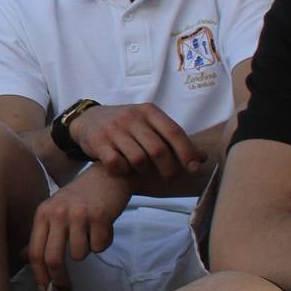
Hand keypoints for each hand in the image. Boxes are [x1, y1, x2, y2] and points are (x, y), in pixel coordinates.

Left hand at [27, 167, 131, 290]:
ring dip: (87, 251)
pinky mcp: (100, 216)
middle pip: (53, 258)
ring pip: (80, 255)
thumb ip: (40, 236)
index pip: (35, 251)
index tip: (43, 290)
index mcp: (42, 214)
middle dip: (60, 280)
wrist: (105, 177)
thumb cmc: (77, 199)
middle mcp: (57, 213)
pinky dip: (103, 243)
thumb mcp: (53, 213)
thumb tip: (23, 259)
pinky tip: (102, 227)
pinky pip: (100, 247)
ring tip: (89, 234)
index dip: (38, 275)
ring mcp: (79, 214)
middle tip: (65, 290)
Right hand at [67, 102, 204, 179]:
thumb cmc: (127, 126)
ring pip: (138, 159)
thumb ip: (174, 139)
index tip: (194, 168)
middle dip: (168, 169)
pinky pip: (117, 164)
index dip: (187, 152)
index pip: (174, 132)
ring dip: (143, 170)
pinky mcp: (97, 141)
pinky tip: (123, 168)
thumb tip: (203, 158)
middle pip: (158, 150)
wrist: (88, 119)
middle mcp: (130, 117)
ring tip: (142, 170)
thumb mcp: (150, 125)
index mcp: (148, 111)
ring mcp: (113, 129)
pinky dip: (123, 170)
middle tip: (170, 179)